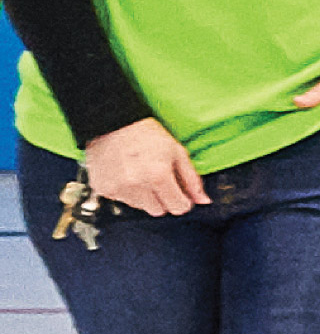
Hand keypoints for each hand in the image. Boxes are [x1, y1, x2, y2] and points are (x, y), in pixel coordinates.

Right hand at [78, 119, 203, 219]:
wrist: (112, 123)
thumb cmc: (145, 134)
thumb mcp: (177, 152)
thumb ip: (191, 179)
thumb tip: (203, 200)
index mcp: (158, 175)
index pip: (177, 207)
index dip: (182, 201)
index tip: (181, 195)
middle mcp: (136, 184)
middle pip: (158, 210)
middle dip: (163, 199)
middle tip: (159, 181)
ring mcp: (117, 188)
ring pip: (140, 206)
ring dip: (144, 196)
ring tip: (141, 174)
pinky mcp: (102, 188)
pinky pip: (121, 200)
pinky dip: (126, 192)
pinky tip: (127, 175)